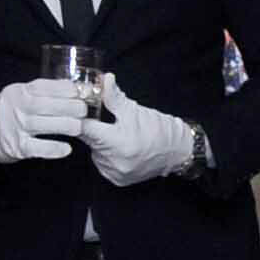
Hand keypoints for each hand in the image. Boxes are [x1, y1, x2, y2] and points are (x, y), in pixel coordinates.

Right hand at [0, 77, 89, 166]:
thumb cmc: (12, 111)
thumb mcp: (22, 94)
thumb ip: (44, 92)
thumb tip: (77, 88)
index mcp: (19, 92)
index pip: (44, 87)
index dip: (66, 89)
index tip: (82, 92)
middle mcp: (16, 107)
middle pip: (48, 105)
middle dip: (72, 108)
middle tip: (84, 111)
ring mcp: (16, 127)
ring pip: (46, 125)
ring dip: (68, 126)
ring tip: (79, 127)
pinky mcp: (17, 147)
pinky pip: (39, 148)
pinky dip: (55, 148)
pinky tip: (67, 148)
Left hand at [72, 81, 203, 186]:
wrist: (180, 152)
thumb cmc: (160, 130)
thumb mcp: (135, 110)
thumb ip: (114, 96)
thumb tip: (102, 80)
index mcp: (117, 142)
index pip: (83, 128)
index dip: (79, 116)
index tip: (79, 110)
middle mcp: (115, 161)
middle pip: (87, 140)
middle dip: (92, 128)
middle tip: (104, 121)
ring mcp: (115, 172)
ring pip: (93, 152)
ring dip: (99, 142)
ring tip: (117, 136)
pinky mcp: (117, 180)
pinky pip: (102, 163)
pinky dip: (106, 155)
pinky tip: (119, 149)